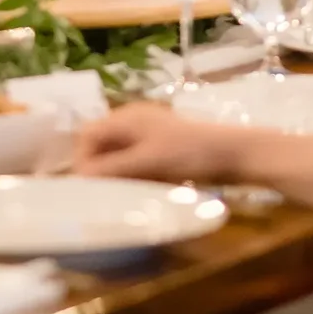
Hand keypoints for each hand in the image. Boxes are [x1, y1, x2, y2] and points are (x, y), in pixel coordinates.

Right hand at [72, 104, 240, 182]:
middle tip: (100, 195)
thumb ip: (112, 168)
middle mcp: (133, 121)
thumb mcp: (147, 162)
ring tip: (118, 195)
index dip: (82, 159)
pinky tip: (137, 190)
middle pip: (101, 143)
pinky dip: (130, 174)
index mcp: (127, 117)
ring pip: (117, 154)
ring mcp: (148, 133)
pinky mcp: (161, 147)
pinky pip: (134, 160)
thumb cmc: (189, 153)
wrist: (234, 154)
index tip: (86, 188)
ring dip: (114, 173)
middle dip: (97, 168)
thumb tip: (79, 178)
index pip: (88, 134)